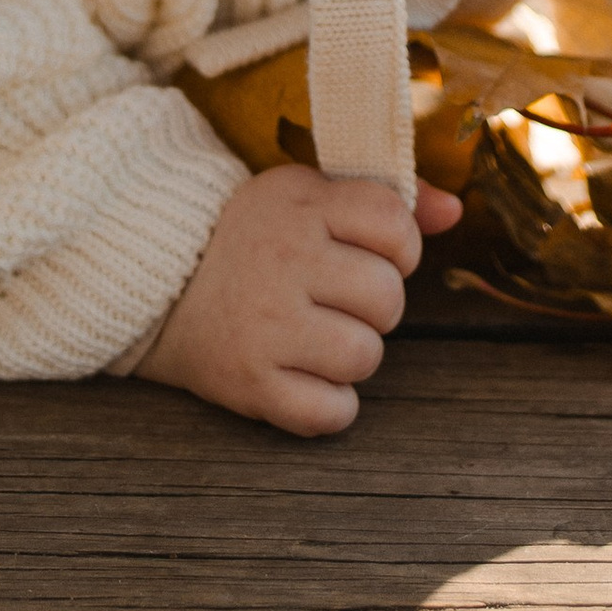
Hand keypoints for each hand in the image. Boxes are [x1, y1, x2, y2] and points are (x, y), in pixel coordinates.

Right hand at [139, 166, 462, 435]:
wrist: (157, 285)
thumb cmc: (251, 240)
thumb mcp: (308, 198)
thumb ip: (387, 200)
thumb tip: (455, 211)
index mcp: (301, 205)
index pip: (395, 224)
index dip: (397, 248)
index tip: (365, 254)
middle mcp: (284, 259)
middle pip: (388, 298)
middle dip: (374, 307)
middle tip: (334, 301)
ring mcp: (265, 323)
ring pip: (365, 356)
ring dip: (352, 357)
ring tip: (315, 339)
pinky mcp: (250, 381)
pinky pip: (331, 412)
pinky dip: (329, 407)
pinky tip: (304, 379)